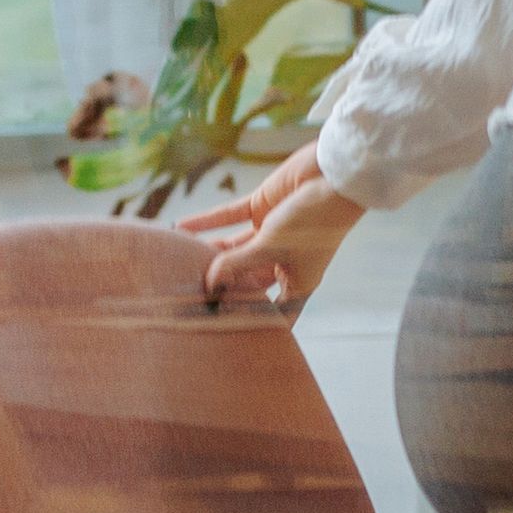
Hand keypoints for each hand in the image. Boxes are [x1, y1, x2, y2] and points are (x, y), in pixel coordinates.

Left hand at [182, 146, 363, 306]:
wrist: (334, 178)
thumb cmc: (313, 223)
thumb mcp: (271, 249)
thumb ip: (236, 264)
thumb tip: (208, 283)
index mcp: (296, 280)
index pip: (272, 309)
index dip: (251, 320)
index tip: (224, 333)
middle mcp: (282, 260)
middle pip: (244, 278)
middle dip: (220, 283)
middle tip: (186, 293)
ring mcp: (271, 233)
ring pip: (233, 248)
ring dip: (209, 252)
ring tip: (178, 260)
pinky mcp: (262, 207)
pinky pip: (228, 217)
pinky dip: (206, 221)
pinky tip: (181, 226)